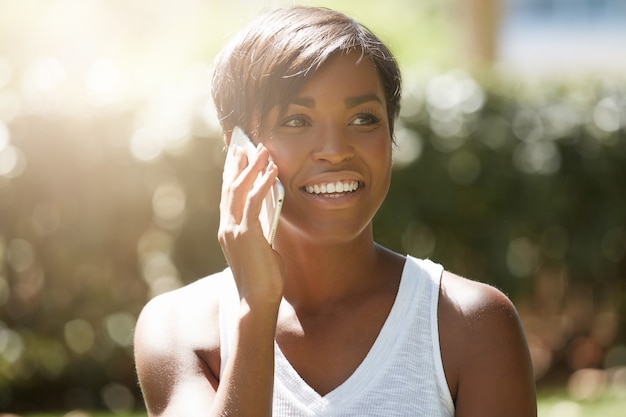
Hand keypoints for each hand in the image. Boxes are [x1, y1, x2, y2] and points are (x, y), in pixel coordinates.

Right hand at [218, 143, 284, 306]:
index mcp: (228, 230)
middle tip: (245, 144)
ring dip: (252, 167)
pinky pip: (255, 201)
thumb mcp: (261, 248)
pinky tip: (272, 171)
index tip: (236, 155)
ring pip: (240, 189)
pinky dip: (262, 183)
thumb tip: (271, 213)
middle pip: (230, 186)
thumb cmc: (263, 278)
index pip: (228, 195)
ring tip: (263, 150)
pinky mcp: (246, 234)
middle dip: (238, 163)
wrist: (257, 300)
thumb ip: (261, 230)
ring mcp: (233, 229)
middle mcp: (226, 226)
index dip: (231, 173)